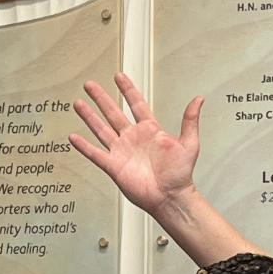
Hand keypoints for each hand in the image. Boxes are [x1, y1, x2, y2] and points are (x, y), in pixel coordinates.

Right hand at [69, 73, 203, 215]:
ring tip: (78, 104)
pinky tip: (74, 137)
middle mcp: (133, 138)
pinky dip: (84, 146)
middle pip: (113, 113)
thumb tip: (198, 99)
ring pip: (101, 129)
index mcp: (150, 130)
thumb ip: (190, 120)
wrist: (171, 197)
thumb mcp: (189, 144)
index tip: (119, 77)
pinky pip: (96, 154)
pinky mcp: (114, 166)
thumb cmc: (180, 175)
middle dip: (101, 98)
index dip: (127, 90)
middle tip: (90, 85)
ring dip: (89, 117)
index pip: (136, 104)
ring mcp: (121, 151)